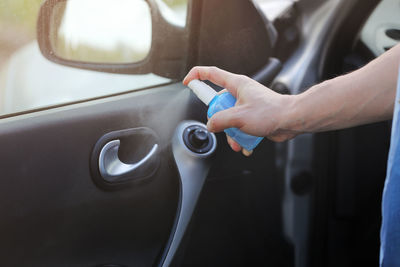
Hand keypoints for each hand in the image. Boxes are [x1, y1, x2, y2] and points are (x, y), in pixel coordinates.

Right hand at [183, 66, 298, 154]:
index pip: (211, 73)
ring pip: (228, 118)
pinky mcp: (252, 116)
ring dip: (230, 133)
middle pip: (218, 104)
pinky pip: (239, 126)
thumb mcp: (239, 116)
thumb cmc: (271, 112)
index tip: (187, 82)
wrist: (292, 121)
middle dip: (218, 120)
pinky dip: (240, 137)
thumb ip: (220, 120)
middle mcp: (240, 92)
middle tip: (223, 127)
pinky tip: (245, 144)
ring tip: (237, 141)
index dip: (197, 75)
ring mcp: (246, 105)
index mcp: (236, 84)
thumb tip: (210, 124)